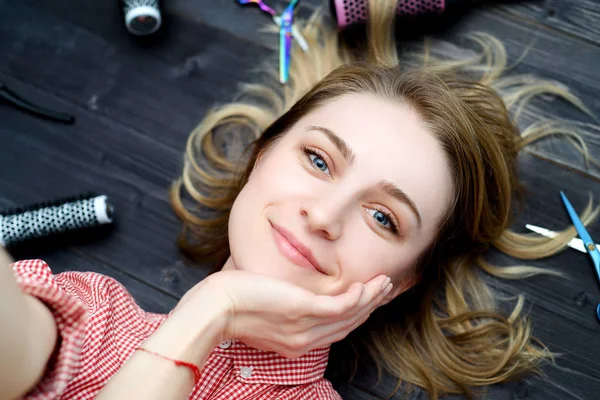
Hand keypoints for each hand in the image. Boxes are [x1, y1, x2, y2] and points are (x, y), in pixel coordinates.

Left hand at [203, 269, 392, 358]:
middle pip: (346, 324)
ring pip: (348, 315)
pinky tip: (365, 286)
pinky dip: (357, 296)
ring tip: (384, 283)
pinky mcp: (303, 309)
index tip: (366, 300)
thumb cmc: (231, 304)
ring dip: (370, 298)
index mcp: (295, 342)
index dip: (354, 316)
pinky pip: (340, 306)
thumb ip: (278, 311)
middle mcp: (303, 340)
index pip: (333, 330)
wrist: (215, 307)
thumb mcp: (260, 313)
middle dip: (369, 306)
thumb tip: (280, 296)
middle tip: (383, 289)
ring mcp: (304, 326)